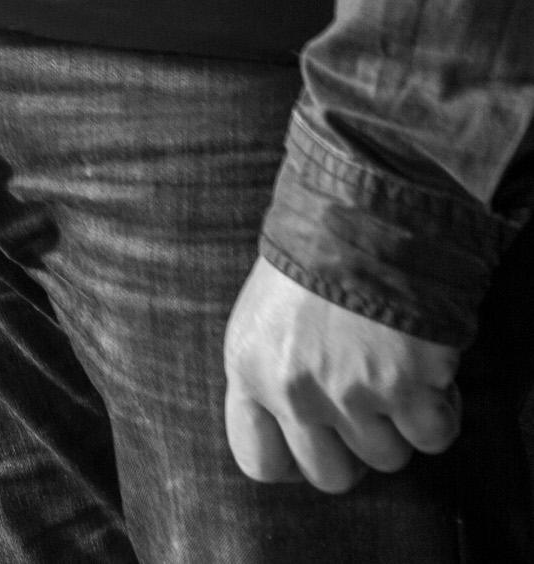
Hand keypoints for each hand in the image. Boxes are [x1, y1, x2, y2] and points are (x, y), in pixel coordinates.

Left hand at [223, 256, 461, 491]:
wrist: (361, 214)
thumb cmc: (311, 258)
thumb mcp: (263, 314)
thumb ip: (272, 373)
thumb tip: (292, 429)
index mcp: (249, 367)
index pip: (258, 459)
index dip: (291, 458)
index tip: (312, 440)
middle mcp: (294, 390)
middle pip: (330, 476)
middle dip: (352, 448)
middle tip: (363, 405)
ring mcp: (351, 393)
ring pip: (387, 458)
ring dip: (397, 421)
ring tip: (389, 367)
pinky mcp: (407, 386)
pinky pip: (434, 436)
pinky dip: (440, 409)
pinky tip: (426, 369)